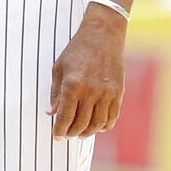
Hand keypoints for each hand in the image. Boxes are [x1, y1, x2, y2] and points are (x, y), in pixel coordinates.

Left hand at [48, 9, 125, 138]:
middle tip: (67, 134)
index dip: (60, 130)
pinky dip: (104, 126)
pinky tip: (97, 127)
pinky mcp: (118, 92)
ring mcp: (107, 93)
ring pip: (97, 124)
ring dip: (88, 132)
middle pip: (81, 124)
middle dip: (72, 133)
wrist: (103, 34)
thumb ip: (55, 93)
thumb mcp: (59, 68)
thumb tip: (52, 113)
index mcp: (73, 85)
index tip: (57, 136)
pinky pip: (112, 116)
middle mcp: (90, 91)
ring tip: (81, 133)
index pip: (65, 118)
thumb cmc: (77, 50)